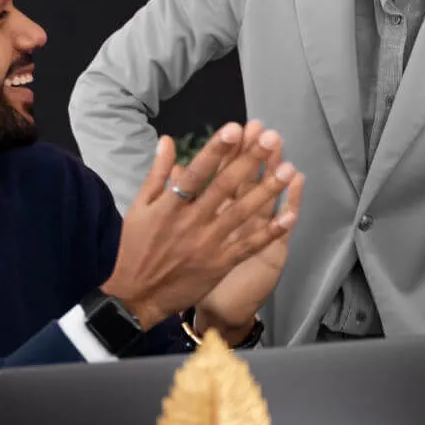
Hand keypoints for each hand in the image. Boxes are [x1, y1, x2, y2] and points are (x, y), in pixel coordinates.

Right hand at [103, 122, 296, 327]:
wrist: (136, 295)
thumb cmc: (135, 248)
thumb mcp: (139, 206)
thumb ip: (157, 173)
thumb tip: (168, 140)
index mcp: (169, 206)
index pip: (196, 172)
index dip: (216, 150)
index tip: (234, 129)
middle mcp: (191, 222)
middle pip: (224, 187)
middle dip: (249, 162)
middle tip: (270, 138)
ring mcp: (208, 244)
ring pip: (242, 213)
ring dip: (267, 191)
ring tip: (288, 169)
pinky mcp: (220, 264)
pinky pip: (248, 245)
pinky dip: (269, 232)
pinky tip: (289, 216)